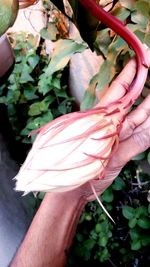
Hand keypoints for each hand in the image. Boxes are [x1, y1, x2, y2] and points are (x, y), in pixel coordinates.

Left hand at [75, 46, 149, 201]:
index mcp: (101, 119)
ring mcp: (121, 136)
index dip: (128, 75)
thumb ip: (121, 140)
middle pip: (132, 101)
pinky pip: (144, 136)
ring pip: (141, 116)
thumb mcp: (97, 151)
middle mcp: (112, 124)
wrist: (76, 189)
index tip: (138, 59)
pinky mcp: (126, 150)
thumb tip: (138, 124)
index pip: (118, 91)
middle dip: (144, 84)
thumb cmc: (78, 168)